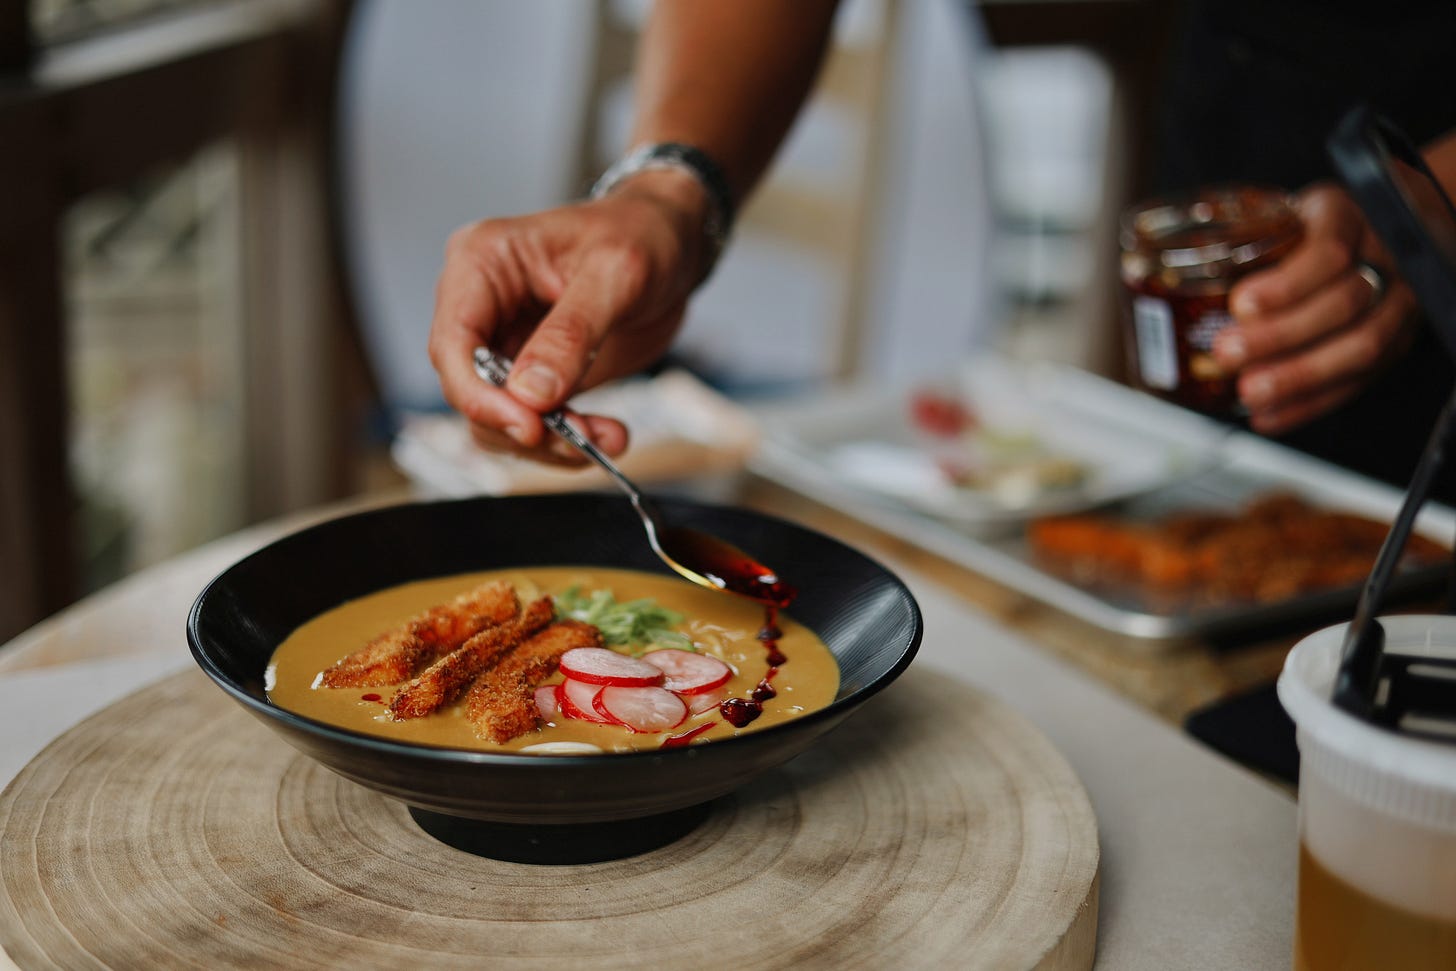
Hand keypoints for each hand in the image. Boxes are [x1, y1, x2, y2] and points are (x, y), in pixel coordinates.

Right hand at [427, 169, 710, 464]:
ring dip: (549, 443)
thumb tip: (530, 393)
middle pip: (470, 389)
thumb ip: (572, 333)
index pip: (453, 343)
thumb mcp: (617, 274)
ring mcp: (505, 343)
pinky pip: (531, 422)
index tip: (529, 425)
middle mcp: (482, 305)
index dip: (479, 395)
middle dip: (523, 425)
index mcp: (482, 262)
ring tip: (607, 438)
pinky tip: (606, 434)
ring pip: (497, 417)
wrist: (674, 245)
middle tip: (581, 439)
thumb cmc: (642, 235)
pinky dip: (566, 440)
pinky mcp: (533, 374)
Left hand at [1214, 183, 1418, 434]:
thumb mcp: (1278, 212)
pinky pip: (1361, 381)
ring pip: (1362, 346)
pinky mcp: (1397, 343)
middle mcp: (1383, 258)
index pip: (1328, 251)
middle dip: (1281, 337)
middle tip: (1227, 353)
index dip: (1285, 285)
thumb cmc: (1310, 224)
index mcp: (1345, 217)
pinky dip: (1311, 403)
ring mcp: (1398, 302)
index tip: (1240, 304)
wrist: (1381, 228)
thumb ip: (1234, 239)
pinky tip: (1270, 416)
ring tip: (1249, 391)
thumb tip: (1134, 269)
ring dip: (1299, 377)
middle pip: (1343, 304)